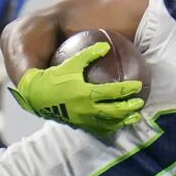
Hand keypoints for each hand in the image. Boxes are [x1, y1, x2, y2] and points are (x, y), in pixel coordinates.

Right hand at [9, 42, 143, 135]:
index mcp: (84, 93)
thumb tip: (106, 46)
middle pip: (113, 111)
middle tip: (140, 102)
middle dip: (128, 108)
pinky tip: (117, 124)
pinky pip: (97, 129)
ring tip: (135, 117)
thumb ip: (89, 55)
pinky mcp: (78, 125)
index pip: (111, 92)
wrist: (35, 96)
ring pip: (107, 123)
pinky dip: (109, 127)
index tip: (138, 85)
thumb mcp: (70, 63)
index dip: (126, 89)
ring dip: (122, 120)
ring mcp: (82, 119)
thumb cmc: (52, 77)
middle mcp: (85, 109)